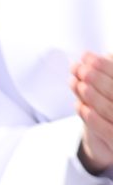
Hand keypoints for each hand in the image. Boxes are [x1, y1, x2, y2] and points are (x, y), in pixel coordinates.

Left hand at [74, 53, 112, 173]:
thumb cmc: (112, 110)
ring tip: (76, 82)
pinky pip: (106, 130)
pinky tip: (78, 105)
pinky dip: (91, 118)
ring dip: (91, 95)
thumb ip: (109, 76)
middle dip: (96, 78)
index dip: (105, 65)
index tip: (87, 56)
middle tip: (79, 67)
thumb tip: (107, 54)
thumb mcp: (111, 90)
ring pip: (110, 109)